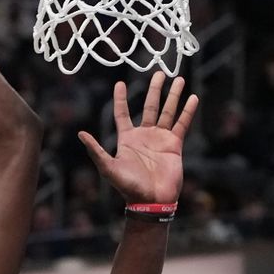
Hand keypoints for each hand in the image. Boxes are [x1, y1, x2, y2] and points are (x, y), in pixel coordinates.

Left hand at [78, 72, 198, 204]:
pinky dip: (187, 110)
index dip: (121, 99)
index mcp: (127, 138)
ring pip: (168, 111)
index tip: (120, 83)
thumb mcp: (108, 167)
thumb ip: (96, 150)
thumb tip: (80, 133)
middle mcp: (144, 135)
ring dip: (173, 95)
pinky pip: (182, 124)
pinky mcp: (174, 145)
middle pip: (149, 106)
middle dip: (154, 89)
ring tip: (178, 78)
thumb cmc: (128, 186)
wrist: (151, 200)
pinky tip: (192, 97)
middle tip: (159, 72)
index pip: (122, 113)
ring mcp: (160, 138)